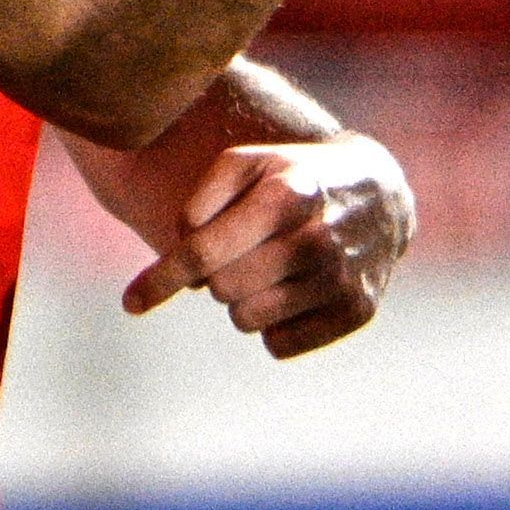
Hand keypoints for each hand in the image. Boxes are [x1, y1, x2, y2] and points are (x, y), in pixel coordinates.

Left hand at [119, 134, 415, 358]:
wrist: (377, 194)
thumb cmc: (292, 178)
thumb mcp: (247, 164)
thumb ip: (201, 199)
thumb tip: (181, 250)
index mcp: (287, 194)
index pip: (204, 253)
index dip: (163, 278)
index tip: (132, 302)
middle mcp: (319, 238)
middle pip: (222, 289)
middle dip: (216, 275)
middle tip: (240, 251)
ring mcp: (342, 278)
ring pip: (247, 320)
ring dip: (245, 299)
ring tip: (269, 268)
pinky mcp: (358, 311)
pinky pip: (280, 345)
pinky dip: (275, 324)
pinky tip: (295, 290)